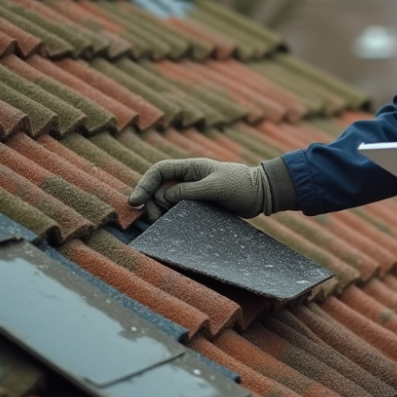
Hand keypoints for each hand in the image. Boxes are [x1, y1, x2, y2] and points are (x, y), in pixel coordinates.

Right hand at [127, 159, 271, 220]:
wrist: (260, 195)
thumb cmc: (240, 185)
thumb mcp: (214, 187)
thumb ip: (189, 191)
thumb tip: (163, 196)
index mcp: (191, 168)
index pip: (159, 172)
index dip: (144, 185)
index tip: (135, 202)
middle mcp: (188, 179)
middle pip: (158, 189)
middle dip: (151, 203)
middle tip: (153, 220)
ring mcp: (192, 193)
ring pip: (165, 202)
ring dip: (160, 213)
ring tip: (162, 225)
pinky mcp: (197, 206)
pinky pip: (177, 211)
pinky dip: (171, 218)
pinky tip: (170, 228)